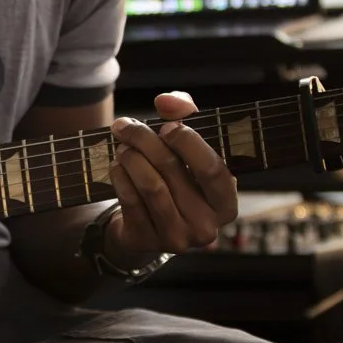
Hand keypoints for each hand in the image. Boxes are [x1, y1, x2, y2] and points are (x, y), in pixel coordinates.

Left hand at [103, 91, 237, 268]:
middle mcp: (206, 226)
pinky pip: (130, 200)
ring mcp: (177, 238)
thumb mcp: (188, 148)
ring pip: (150, 186)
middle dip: (145, 140)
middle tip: (126, 125)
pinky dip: (120, 176)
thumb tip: (166, 100)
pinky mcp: (146, 241)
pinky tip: (117, 165)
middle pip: (173, 171)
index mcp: (225, 203)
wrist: (147, 227)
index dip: (187, 142)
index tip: (166, 125)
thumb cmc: (175, 179)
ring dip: (131, 157)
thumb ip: (185, 115)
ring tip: (122, 145)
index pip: (213, 169)